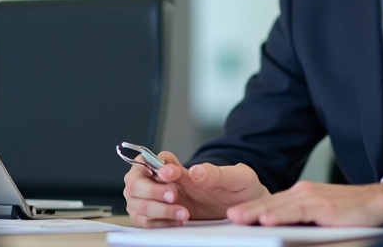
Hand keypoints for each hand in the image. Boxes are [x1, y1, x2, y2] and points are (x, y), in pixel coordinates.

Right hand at [123, 151, 269, 227]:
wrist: (248, 209)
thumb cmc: (240, 188)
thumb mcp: (236, 177)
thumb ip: (215, 172)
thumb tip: (194, 171)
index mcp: (177, 168)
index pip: (148, 159)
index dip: (152, 166)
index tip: (170, 175)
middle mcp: (164, 183)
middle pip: (134, 182)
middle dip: (150, 191)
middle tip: (174, 197)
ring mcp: (160, 202)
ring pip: (135, 203)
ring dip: (155, 210)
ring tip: (182, 214)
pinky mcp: (162, 219)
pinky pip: (143, 222)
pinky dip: (156, 224)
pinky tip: (175, 223)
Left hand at [226, 181, 382, 226]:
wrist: (378, 202)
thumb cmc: (350, 212)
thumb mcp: (319, 214)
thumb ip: (299, 218)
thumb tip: (277, 227)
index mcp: (300, 195)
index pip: (270, 203)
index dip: (251, 209)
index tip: (233, 216)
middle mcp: (303, 193)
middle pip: (269, 203)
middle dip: (248, 210)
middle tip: (228, 217)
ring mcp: (312, 198)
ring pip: (279, 206)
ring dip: (257, 212)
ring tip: (238, 219)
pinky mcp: (323, 206)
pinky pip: (298, 211)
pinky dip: (281, 215)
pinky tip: (267, 220)